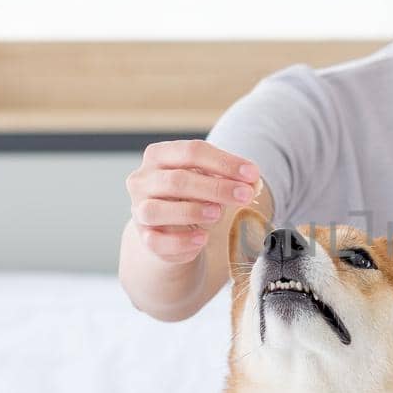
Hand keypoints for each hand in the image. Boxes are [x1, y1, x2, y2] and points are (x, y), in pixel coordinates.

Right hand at [125, 140, 259, 264]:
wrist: (169, 226)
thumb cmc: (192, 195)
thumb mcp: (210, 180)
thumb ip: (230, 179)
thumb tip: (253, 182)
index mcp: (160, 155)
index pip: (191, 152)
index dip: (225, 162)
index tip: (252, 174)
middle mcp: (143, 180)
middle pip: (177, 180)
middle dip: (216, 188)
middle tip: (244, 195)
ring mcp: (139, 209)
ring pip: (156, 210)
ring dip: (192, 211)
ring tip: (218, 214)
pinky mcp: (144, 236)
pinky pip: (156, 241)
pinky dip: (181, 240)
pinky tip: (202, 238)